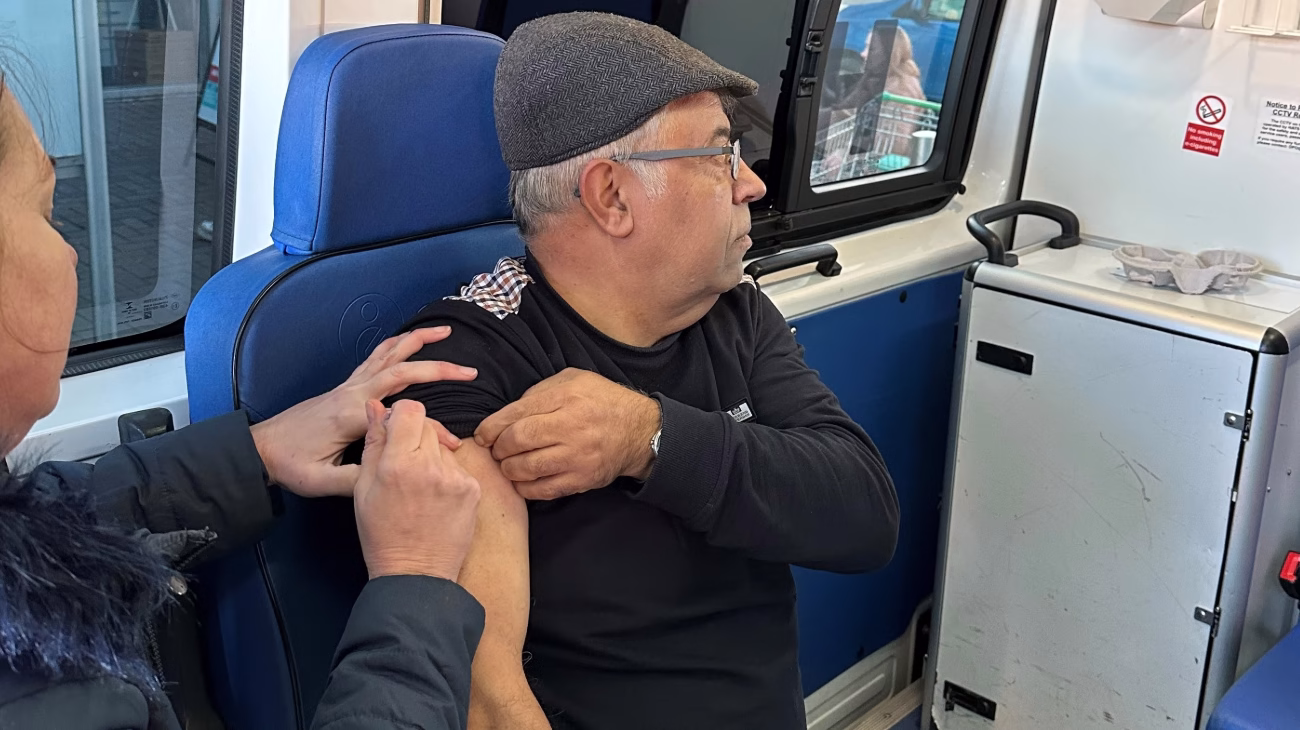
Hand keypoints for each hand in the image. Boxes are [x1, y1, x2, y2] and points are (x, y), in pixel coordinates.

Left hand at [250, 327, 476, 497]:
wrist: (260, 449)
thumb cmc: (289, 465)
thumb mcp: (321, 481)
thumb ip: (356, 480)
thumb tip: (389, 481)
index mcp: (352, 414)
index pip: (402, 411)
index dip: (432, 426)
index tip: (452, 443)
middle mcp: (353, 392)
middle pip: (401, 367)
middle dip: (437, 365)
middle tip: (469, 369)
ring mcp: (348, 386)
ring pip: (387, 353)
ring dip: (416, 340)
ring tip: (443, 331)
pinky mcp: (344, 387)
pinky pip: (375, 358)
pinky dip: (396, 344)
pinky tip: (407, 342)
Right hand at [355, 400, 480, 580]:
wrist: (415, 573)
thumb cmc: (382, 533)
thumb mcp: (364, 488)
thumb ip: (373, 442)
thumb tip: (376, 406)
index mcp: (396, 464)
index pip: (409, 410)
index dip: (400, 416)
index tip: (395, 431)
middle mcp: (429, 466)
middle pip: (427, 425)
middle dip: (414, 437)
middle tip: (404, 464)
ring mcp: (455, 478)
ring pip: (443, 446)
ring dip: (431, 456)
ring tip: (419, 487)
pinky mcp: (472, 489)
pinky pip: (457, 467)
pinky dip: (446, 475)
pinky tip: (435, 499)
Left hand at [474, 368, 660, 500]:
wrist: (640, 431)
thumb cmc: (602, 401)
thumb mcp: (573, 380)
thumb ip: (540, 391)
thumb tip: (508, 412)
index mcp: (567, 398)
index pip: (516, 414)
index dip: (491, 427)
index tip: (482, 435)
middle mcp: (572, 427)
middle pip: (518, 441)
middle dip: (499, 448)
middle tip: (496, 449)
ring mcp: (577, 456)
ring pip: (526, 468)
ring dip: (509, 468)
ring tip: (509, 463)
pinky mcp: (582, 479)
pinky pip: (543, 490)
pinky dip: (525, 487)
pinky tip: (523, 479)